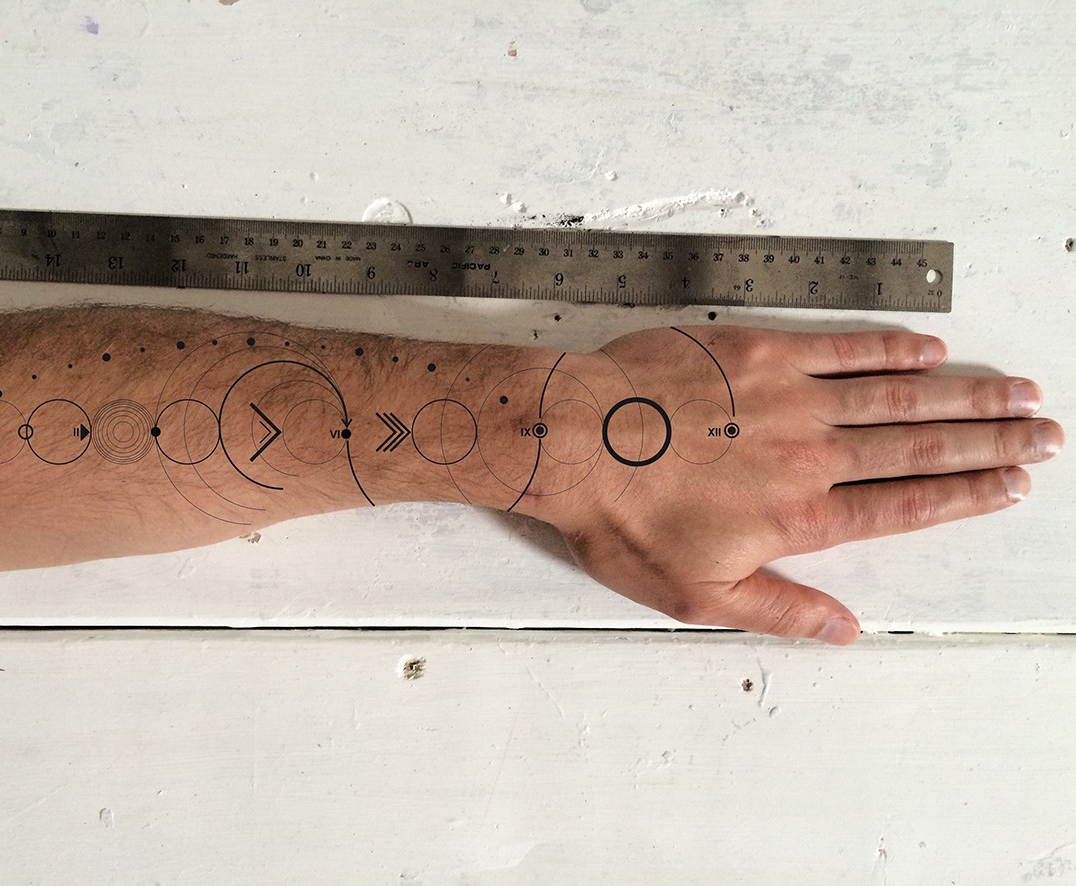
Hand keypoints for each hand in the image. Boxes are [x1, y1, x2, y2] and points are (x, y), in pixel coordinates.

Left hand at [533, 326, 1063, 643]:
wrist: (572, 441)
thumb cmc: (622, 518)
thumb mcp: (695, 594)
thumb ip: (780, 609)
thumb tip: (845, 632)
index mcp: (798, 514)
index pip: (905, 505)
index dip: (967, 495)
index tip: (1014, 484)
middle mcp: (808, 452)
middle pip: (920, 447)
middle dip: (991, 441)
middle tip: (1047, 432)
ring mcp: (787, 396)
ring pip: (896, 395)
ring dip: (963, 394)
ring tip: (1017, 391)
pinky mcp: (759, 349)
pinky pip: (841, 346)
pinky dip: (890, 347)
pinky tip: (930, 347)